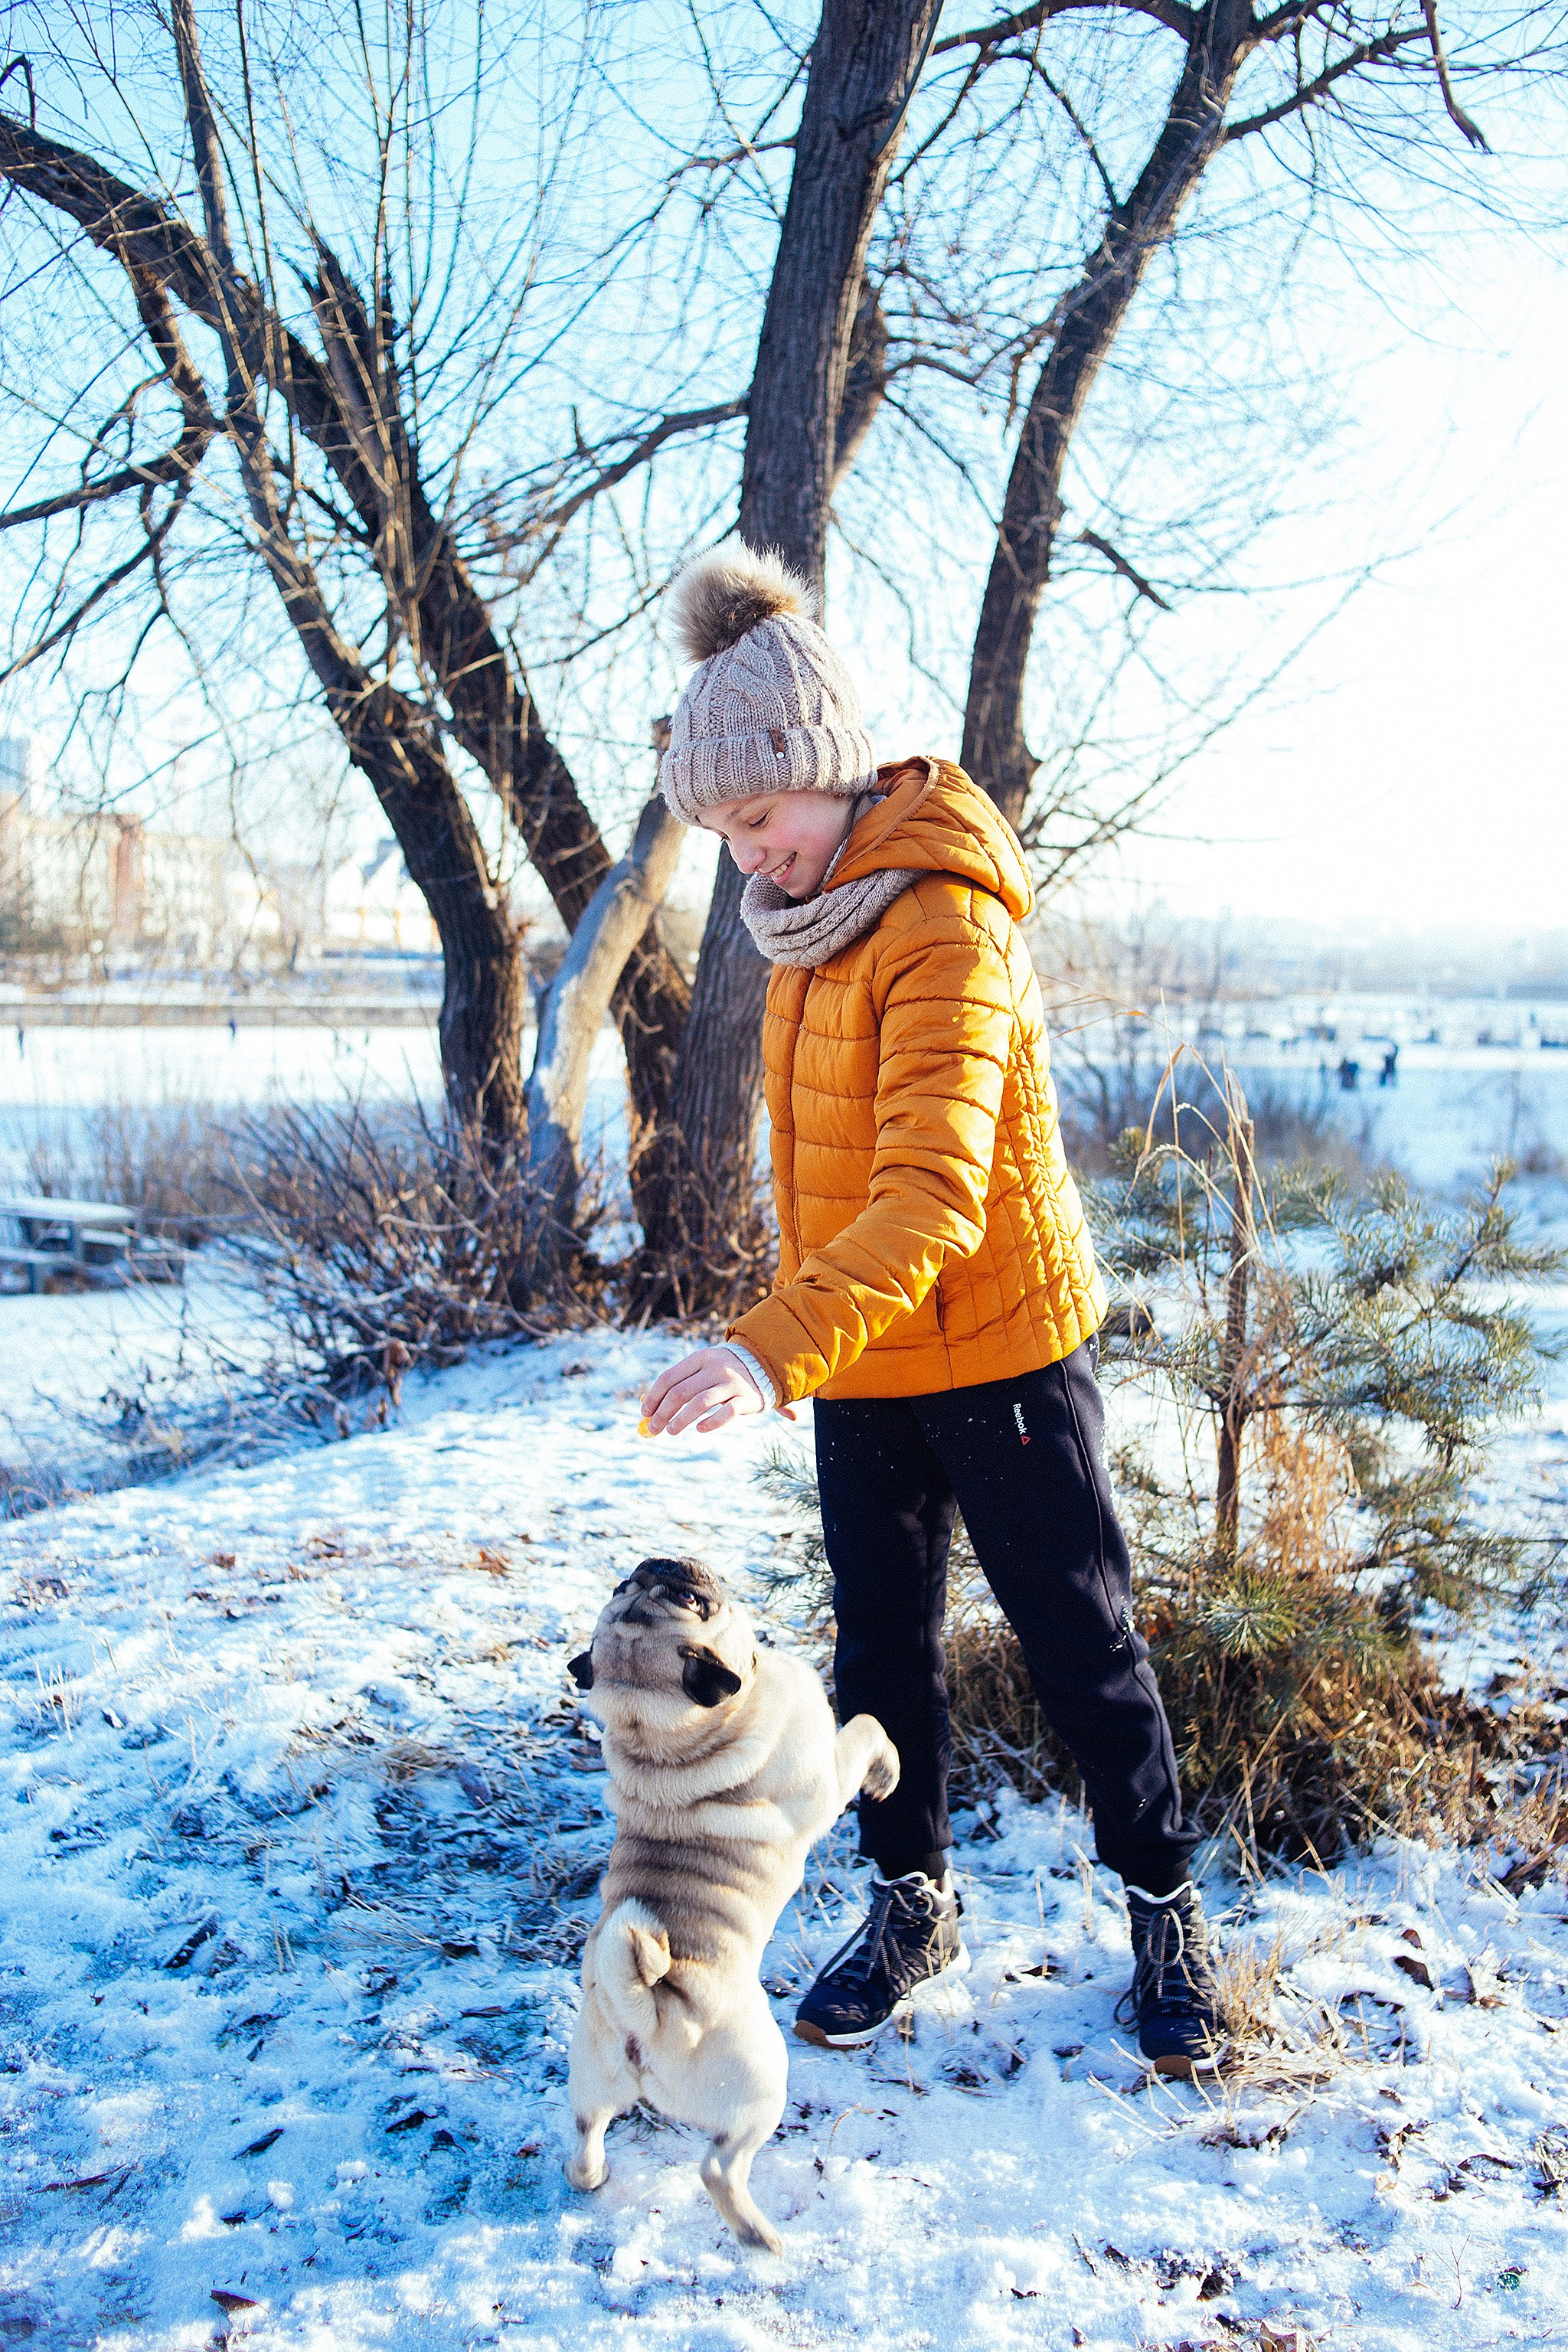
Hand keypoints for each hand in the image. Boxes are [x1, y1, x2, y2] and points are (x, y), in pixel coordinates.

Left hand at [641, 1346, 767, 1437]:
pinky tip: (699, 1429)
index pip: (669, 1378)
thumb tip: (649, 1409)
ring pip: (700, 1403)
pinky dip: (711, 1423)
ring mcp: (731, 1383)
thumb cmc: (721, 1373)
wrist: (763, 1367)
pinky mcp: (746, 1399)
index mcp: (700, 1358)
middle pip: (681, 1392)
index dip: (654, 1397)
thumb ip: (680, 1383)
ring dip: (681, 1420)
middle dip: (663, 1413)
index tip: (645, 1413)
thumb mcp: (702, 1369)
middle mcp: (715, 1368)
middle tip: (653, 1428)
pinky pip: (726, 1413)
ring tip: (670, 1431)